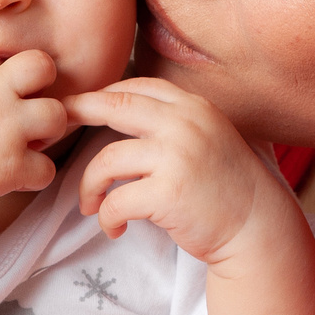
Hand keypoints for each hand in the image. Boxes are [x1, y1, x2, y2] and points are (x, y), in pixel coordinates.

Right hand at [0, 51, 69, 225]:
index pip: (7, 59)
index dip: (4, 76)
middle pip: (45, 68)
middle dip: (41, 84)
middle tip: (23, 106)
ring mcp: (7, 133)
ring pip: (58, 117)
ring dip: (46, 129)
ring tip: (25, 141)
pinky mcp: (10, 171)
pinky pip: (47, 170)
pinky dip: (35, 175)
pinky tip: (15, 176)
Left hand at [62, 78, 301, 265]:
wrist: (258, 227)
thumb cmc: (227, 187)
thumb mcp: (209, 137)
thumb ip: (175, 122)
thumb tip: (125, 110)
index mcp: (193, 107)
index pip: (137, 87)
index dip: (103, 94)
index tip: (80, 105)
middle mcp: (185, 124)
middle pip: (114, 106)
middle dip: (78, 111)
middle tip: (56, 125)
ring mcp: (177, 156)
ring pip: (106, 160)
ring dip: (89, 186)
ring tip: (90, 205)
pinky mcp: (169, 193)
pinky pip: (115, 200)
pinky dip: (106, 217)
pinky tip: (115, 227)